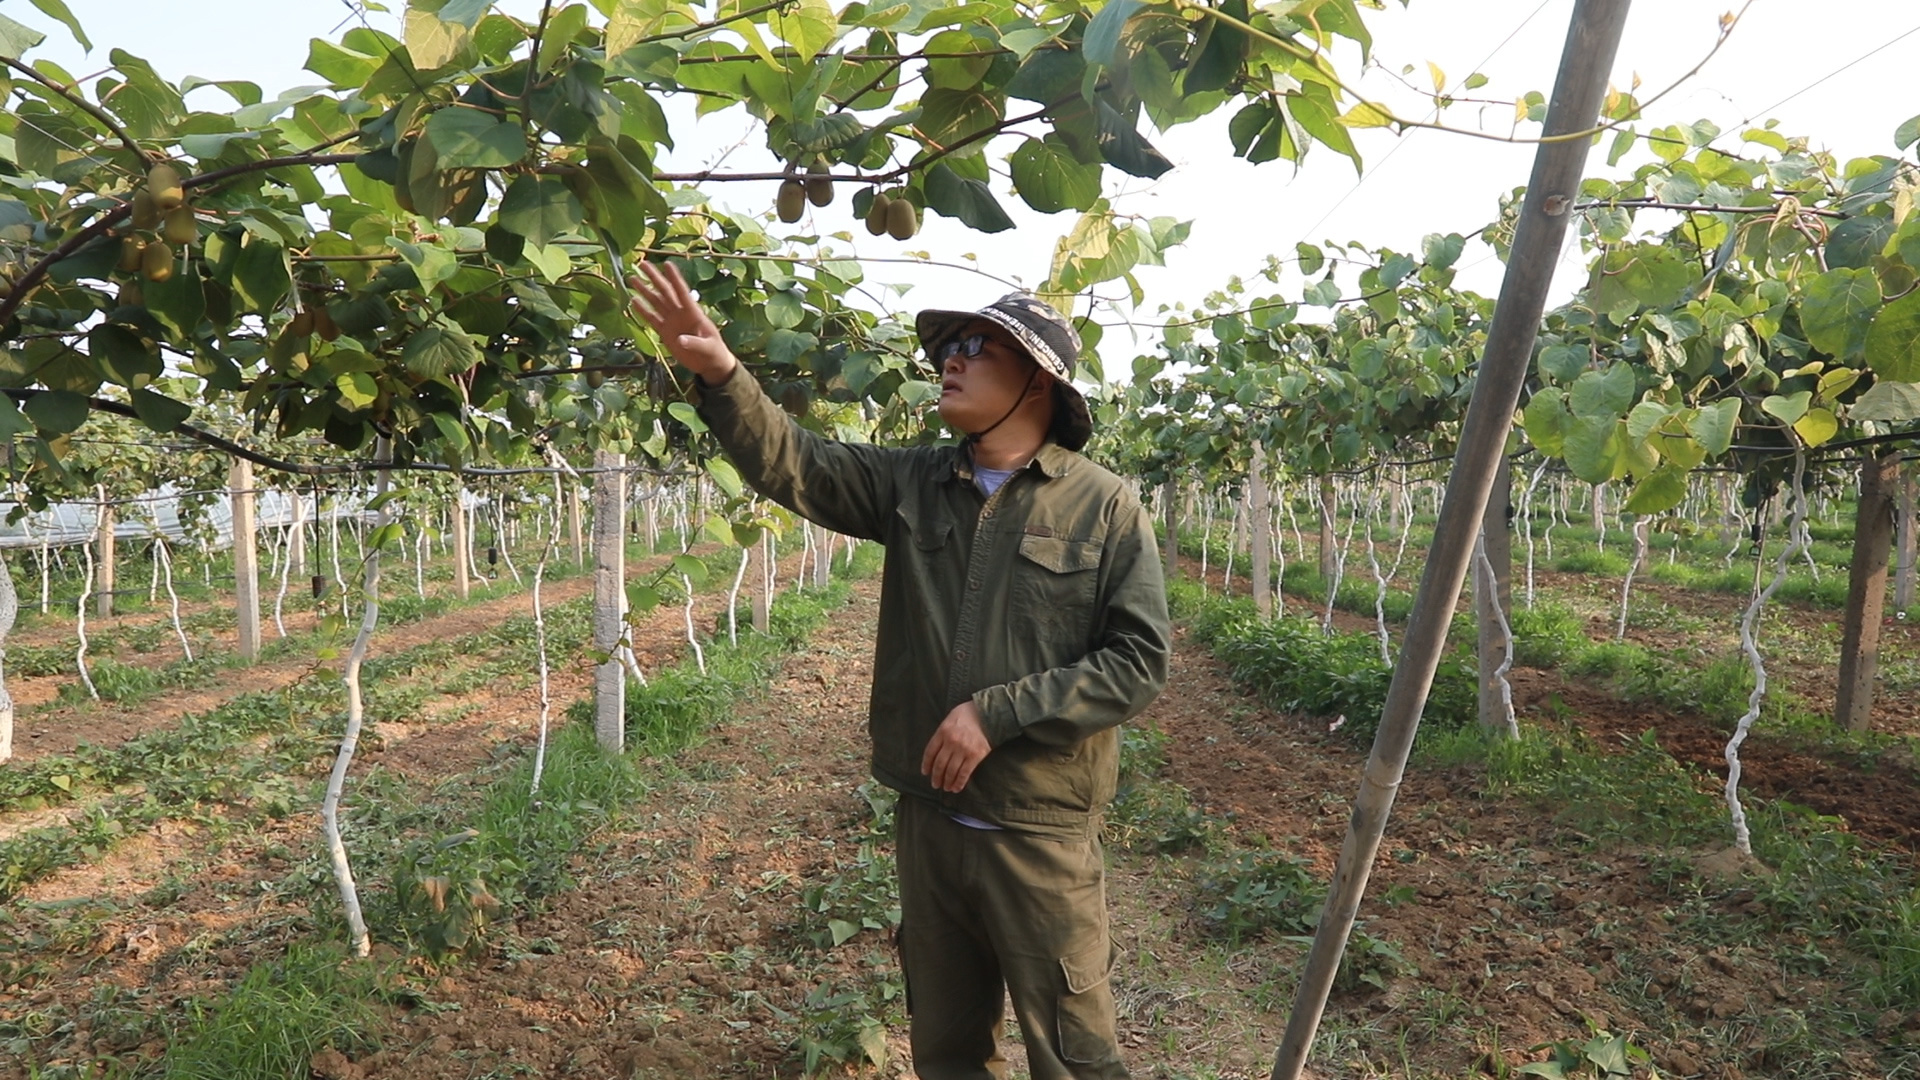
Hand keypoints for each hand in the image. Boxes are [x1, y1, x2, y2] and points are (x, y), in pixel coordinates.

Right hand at [627, 260, 738, 383]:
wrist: (709, 364)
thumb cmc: (714, 352)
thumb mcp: (708, 348)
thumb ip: (695, 344)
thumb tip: (681, 341)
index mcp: (693, 312)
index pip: (681, 291)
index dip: (674, 278)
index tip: (667, 263)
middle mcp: (680, 313)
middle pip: (665, 291)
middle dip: (654, 277)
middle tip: (642, 264)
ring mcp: (671, 321)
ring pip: (656, 302)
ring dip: (644, 290)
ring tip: (632, 278)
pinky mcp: (665, 332)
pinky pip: (652, 319)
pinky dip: (642, 310)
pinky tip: (633, 300)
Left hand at [921, 701, 991, 792]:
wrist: (989, 714)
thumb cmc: (968, 714)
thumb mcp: (950, 718)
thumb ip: (942, 732)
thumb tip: (937, 749)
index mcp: (942, 731)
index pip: (930, 752)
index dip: (926, 764)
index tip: (925, 772)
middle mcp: (951, 742)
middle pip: (939, 764)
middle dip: (936, 777)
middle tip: (935, 784)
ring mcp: (963, 750)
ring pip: (951, 771)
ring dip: (947, 782)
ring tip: (945, 788)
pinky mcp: (975, 756)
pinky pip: (964, 773)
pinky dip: (959, 783)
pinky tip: (956, 788)